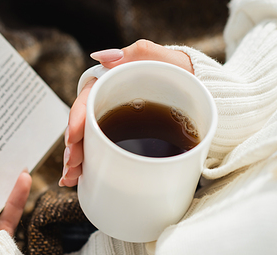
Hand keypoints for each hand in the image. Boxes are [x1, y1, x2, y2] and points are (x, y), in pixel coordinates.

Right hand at [59, 39, 193, 186]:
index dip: (77, 118)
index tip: (73, 138)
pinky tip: (82, 177)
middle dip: (73, 147)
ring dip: (77, 160)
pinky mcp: (125, 137)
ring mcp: (117, 121)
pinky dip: (91, 165)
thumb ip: (138, 54)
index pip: (88, 99)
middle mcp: (110, 102)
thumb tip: (104, 58)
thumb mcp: (165, 59)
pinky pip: (104, 150)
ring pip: (90, 140)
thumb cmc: (184, 72)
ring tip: (71, 177)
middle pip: (84, 124)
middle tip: (72, 166)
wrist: (205, 93)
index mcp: (113, 81)